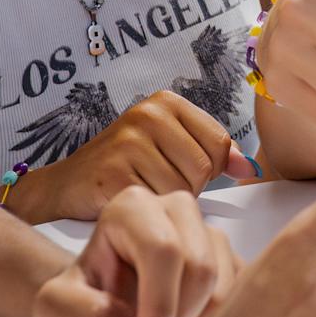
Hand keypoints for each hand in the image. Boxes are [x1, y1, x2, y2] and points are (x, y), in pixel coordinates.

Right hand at [11, 91, 256, 223]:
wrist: (66, 186)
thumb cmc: (125, 167)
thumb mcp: (170, 146)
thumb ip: (212, 153)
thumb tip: (248, 167)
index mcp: (166, 103)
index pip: (219, 144)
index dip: (208, 170)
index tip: (182, 171)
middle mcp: (146, 115)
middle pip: (203, 169)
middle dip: (187, 189)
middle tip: (156, 184)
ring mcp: (127, 142)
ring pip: (180, 190)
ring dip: (166, 203)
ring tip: (142, 192)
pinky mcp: (112, 174)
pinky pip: (155, 205)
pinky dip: (146, 213)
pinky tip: (128, 200)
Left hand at [32, 186, 240, 316]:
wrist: (99, 313)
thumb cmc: (79, 306)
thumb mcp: (57, 314)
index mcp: (131, 208)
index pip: (163, 250)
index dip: (160, 307)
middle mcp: (176, 208)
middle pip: (201, 268)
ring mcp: (209, 233)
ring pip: (227, 288)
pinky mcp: (232, 262)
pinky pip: (244, 299)